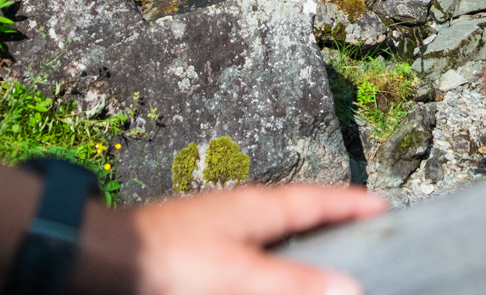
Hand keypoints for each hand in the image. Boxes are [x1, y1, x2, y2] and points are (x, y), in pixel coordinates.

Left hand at [93, 183, 386, 294]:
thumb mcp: (240, 276)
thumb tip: (348, 286)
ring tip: (321, 256)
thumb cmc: (167, 261)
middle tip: (361, 231)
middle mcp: (239, 212)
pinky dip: (268, 262)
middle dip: (330, 220)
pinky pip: (248, 252)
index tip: (383, 206)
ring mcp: (215, 230)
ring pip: (271, 233)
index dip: (352, 204)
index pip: (318, 199)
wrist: (102, 263)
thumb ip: (294, 283)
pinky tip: (265, 276)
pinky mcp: (196, 253)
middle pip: (297, 213)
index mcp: (256, 207)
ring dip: (299, 242)